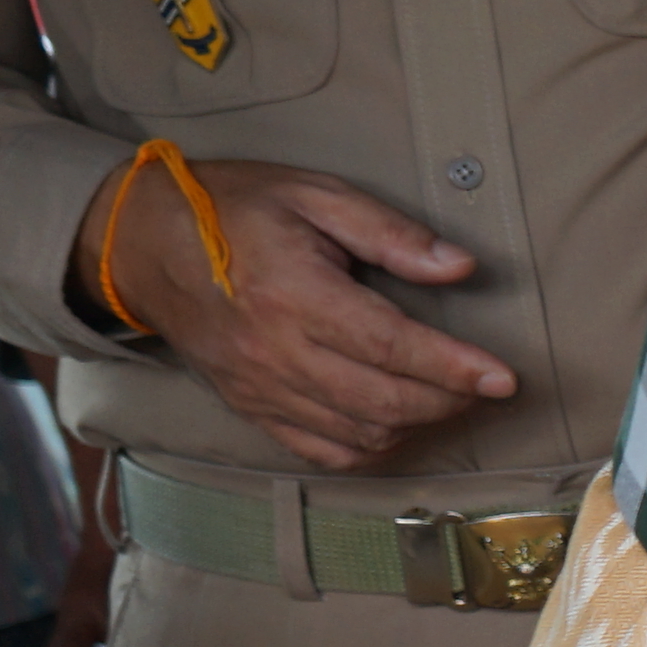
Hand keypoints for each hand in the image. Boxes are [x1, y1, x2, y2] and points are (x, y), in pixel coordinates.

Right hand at [103, 155, 520, 472]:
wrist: (142, 244)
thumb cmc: (233, 209)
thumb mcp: (313, 196)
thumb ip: (390, 233)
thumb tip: (459, 266)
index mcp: (295, 294)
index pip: (392, 346)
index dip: (456, 368)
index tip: (504, 377)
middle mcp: (277, 352)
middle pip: (385, 401)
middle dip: (449, 400)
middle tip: (485, 383)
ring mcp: (262, 388)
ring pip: (360, 433)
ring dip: (416, 425)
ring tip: (447, 396)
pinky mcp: (252, 408)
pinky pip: (321, 450)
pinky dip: (369, 445)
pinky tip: (395, 422)